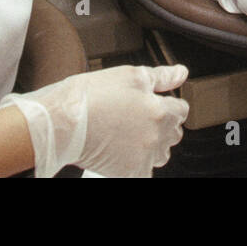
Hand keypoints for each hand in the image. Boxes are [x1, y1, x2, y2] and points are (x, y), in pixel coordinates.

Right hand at [3, 64, 189, 177]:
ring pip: (161, 154)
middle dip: (163, 126)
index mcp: (159, 110)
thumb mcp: (131, 76)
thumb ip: (161, 77)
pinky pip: (144, 172)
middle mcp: (155, 135)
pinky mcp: (129, 172)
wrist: (64, 121)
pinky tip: (122, 152)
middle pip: (174, 133)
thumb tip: (181, 73)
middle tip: (140, 119)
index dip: (170, 105)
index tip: (158, 104)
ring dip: (153, 146)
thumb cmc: (93, 95)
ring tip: (131, 135)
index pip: (182, 111)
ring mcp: (143, 156)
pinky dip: (137, 165)